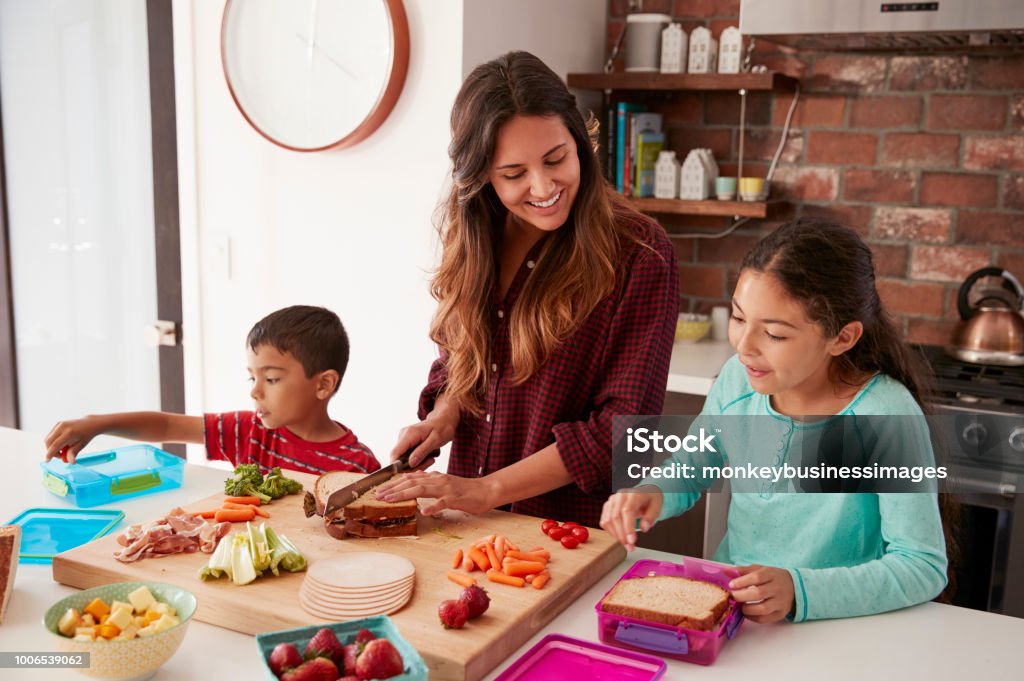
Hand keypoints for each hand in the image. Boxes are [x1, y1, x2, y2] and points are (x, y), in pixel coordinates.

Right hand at [44, 417, 101, 462]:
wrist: (89, 423)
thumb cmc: (86, 435)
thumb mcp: (81, 445)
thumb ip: (73, 453)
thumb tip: (71, 462)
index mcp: (69, 433)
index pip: (55, 445)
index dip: (50, 454)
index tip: (47, 461)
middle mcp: (62, 427)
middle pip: (48, 442)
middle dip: (50, 451)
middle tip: (60, 456)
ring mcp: (59, 424)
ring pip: (48, 439)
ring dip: (51, 447)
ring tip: (63, 449)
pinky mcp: (57, 424)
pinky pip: (50, 435)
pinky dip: (53, 442)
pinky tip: (62, 443)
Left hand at [376, 471, 496, 515]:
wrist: (486, 490)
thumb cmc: (465, 490)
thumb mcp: (444, 484)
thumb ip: (429, 482)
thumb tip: (414, 479)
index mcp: (434, 477)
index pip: (410, 478)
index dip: (394, 484)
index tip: (380, 490)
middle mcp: (438, 480)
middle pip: (411, 483)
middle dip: (393, 489)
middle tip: (378, 496)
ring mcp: (447, 488)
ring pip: (422, 490)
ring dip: (404, 495)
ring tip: (390, 500)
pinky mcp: (456, 498)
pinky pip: (443, 502)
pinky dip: (433, 506)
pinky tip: (424, 511)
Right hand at [390, 397, 459, 468]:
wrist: (443, 419)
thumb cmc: (442, 427)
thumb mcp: (436, 440)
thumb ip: (422, 451)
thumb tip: (410, 463)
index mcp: (409, 434)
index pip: (395, 453)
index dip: (398, 467)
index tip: (413, 471)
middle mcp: (403, 435)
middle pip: (398, 459)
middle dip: (412, 466)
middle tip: (430, 462)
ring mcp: (403, 438)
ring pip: (403, 459)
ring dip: (416, 463)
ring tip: (431, 459)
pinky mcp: (406, 442)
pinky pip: (406, 456)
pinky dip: (416, 460)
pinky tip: (427, 457)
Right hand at [599, 485, 662, 551]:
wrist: (644, 492)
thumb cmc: (650, 500)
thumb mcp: (657, 506)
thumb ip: (651, 517)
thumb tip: (644, 528)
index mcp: (633, 494)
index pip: (627, 511)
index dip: (628, 527)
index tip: (632, 541)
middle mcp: (620, 496)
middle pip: (615, 517)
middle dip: (622, 535)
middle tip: (630, 547)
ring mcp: (612, 501)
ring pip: (608, 520)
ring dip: (615, 535)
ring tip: (626, 544)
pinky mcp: (607, 507)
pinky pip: (604, 521)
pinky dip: (611, 532)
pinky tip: (620, 536)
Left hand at [728, 565, 794, 623]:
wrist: (795, 587)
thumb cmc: (773, 577)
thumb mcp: (760, 569)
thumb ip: (743, 570)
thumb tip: (726, 572)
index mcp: (771, 574)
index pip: (757, 577)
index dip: (742, 581)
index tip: (731, 584)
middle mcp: (777, 588)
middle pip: (758, 593)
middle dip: (742, 596)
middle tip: (732, 596)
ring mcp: (780, 602)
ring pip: (762, 608)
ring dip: (747, 609)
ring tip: (739, 606)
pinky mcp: (780, 614)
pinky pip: (765, 619)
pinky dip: (753, 618)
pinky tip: (747, 613)